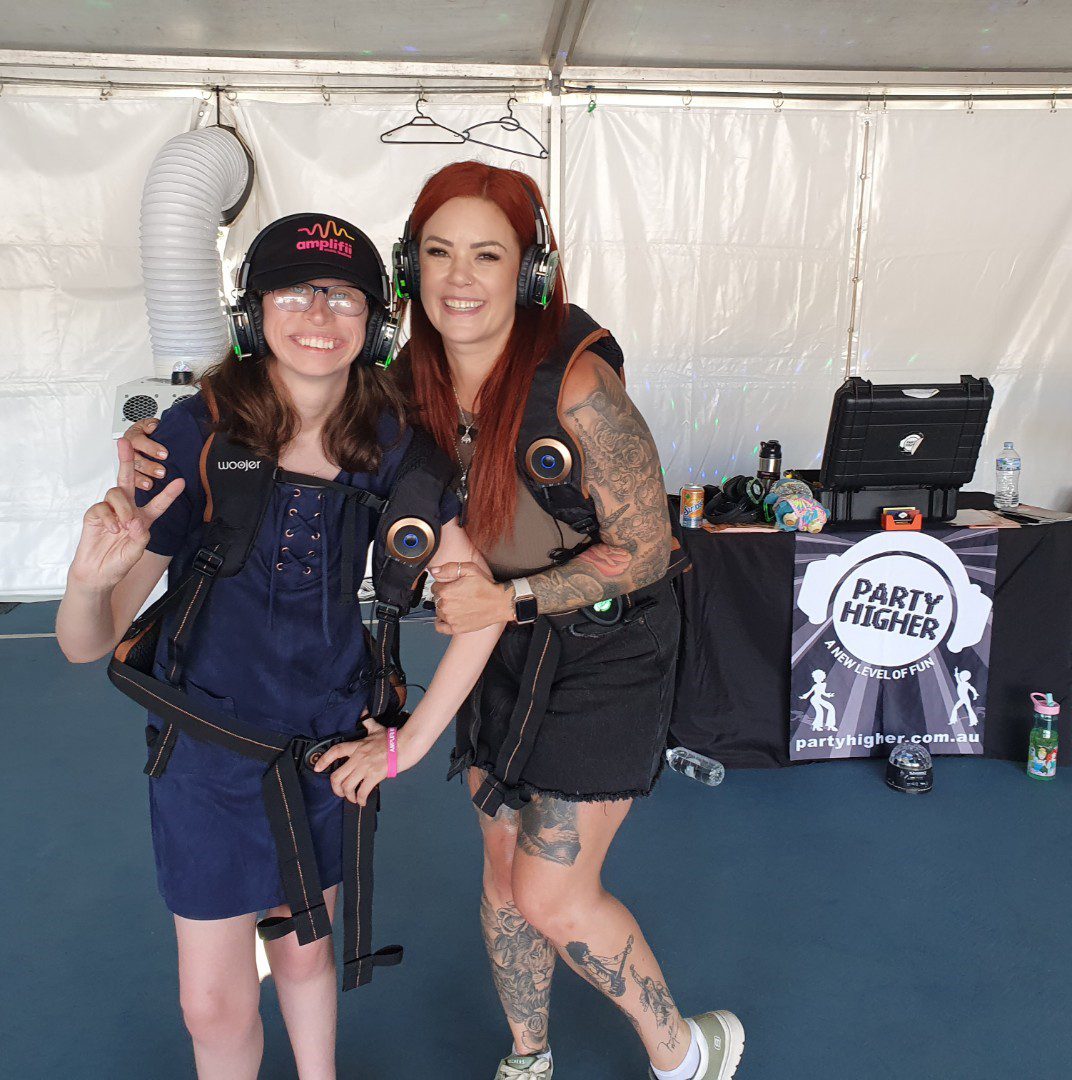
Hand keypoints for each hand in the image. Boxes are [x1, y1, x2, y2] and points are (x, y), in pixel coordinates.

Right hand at [68, 439, 183, 590]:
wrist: (98, 574)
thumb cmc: (119, 561)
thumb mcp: (138, 549)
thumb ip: (140, 534)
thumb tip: (133, 520)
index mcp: (143, 518)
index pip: (158, 503)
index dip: (169, 493)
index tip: (181, 482)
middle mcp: (127, 509)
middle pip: (128, 479)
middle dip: (126, 459)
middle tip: (125, 442)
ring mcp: (110, 510)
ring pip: (117, 492)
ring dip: (123, 508)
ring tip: (124, 526)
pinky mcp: (94, 514)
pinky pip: (102, 507)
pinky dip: (109, 518)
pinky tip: (111, 529)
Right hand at [124, 417, 169, 490]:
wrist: (149, 438)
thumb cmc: (149, 433)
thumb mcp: (150, 425)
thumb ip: (151, 425)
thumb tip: (153, 426)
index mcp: (133, 436)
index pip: (139, 441)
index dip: (151, 448)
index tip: (165, 454)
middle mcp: (129, 449)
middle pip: (135, 458)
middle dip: (148, 466)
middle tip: (162, 471)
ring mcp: (128, 461)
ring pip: (131, 470)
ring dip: (141, 477)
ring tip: (151, 483)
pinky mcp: (129, 471)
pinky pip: (130, 479)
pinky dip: (138, 484)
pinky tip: (146, 487)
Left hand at [313, 718, 413, 805]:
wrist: (406, 744)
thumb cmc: (392, 738)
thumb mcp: (377, 728)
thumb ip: (368, 722)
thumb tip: (364, 712)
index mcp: (357, 746)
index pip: (336, 751)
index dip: (324, 760)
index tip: (317, 768)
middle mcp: (358, 757)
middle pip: (337, 776)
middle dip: (336, 788)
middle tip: (340, 792)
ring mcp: (365, 767)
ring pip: (347, 786)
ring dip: (348, 796)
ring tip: (353, 798)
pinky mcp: (374, 775)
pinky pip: (362, 791)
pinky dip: (361, 799)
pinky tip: (363, 801)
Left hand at [428, 561, 511, 633]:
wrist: (500, 603)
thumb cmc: (487, 587)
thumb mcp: (470, 570)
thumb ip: (449, 569)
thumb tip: (435, 571)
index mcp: (446, 592)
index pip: (434, 587)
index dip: (443, 584)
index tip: (451, 585)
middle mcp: (446, 606)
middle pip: (436, 599)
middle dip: (444, 596)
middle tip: (457, 594)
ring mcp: (450, 619)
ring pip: (438, 611)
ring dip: (444, 607)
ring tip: (457, 604)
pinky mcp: (456, 628)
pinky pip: (440, 627)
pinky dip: (441, 622)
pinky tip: (448, 616)